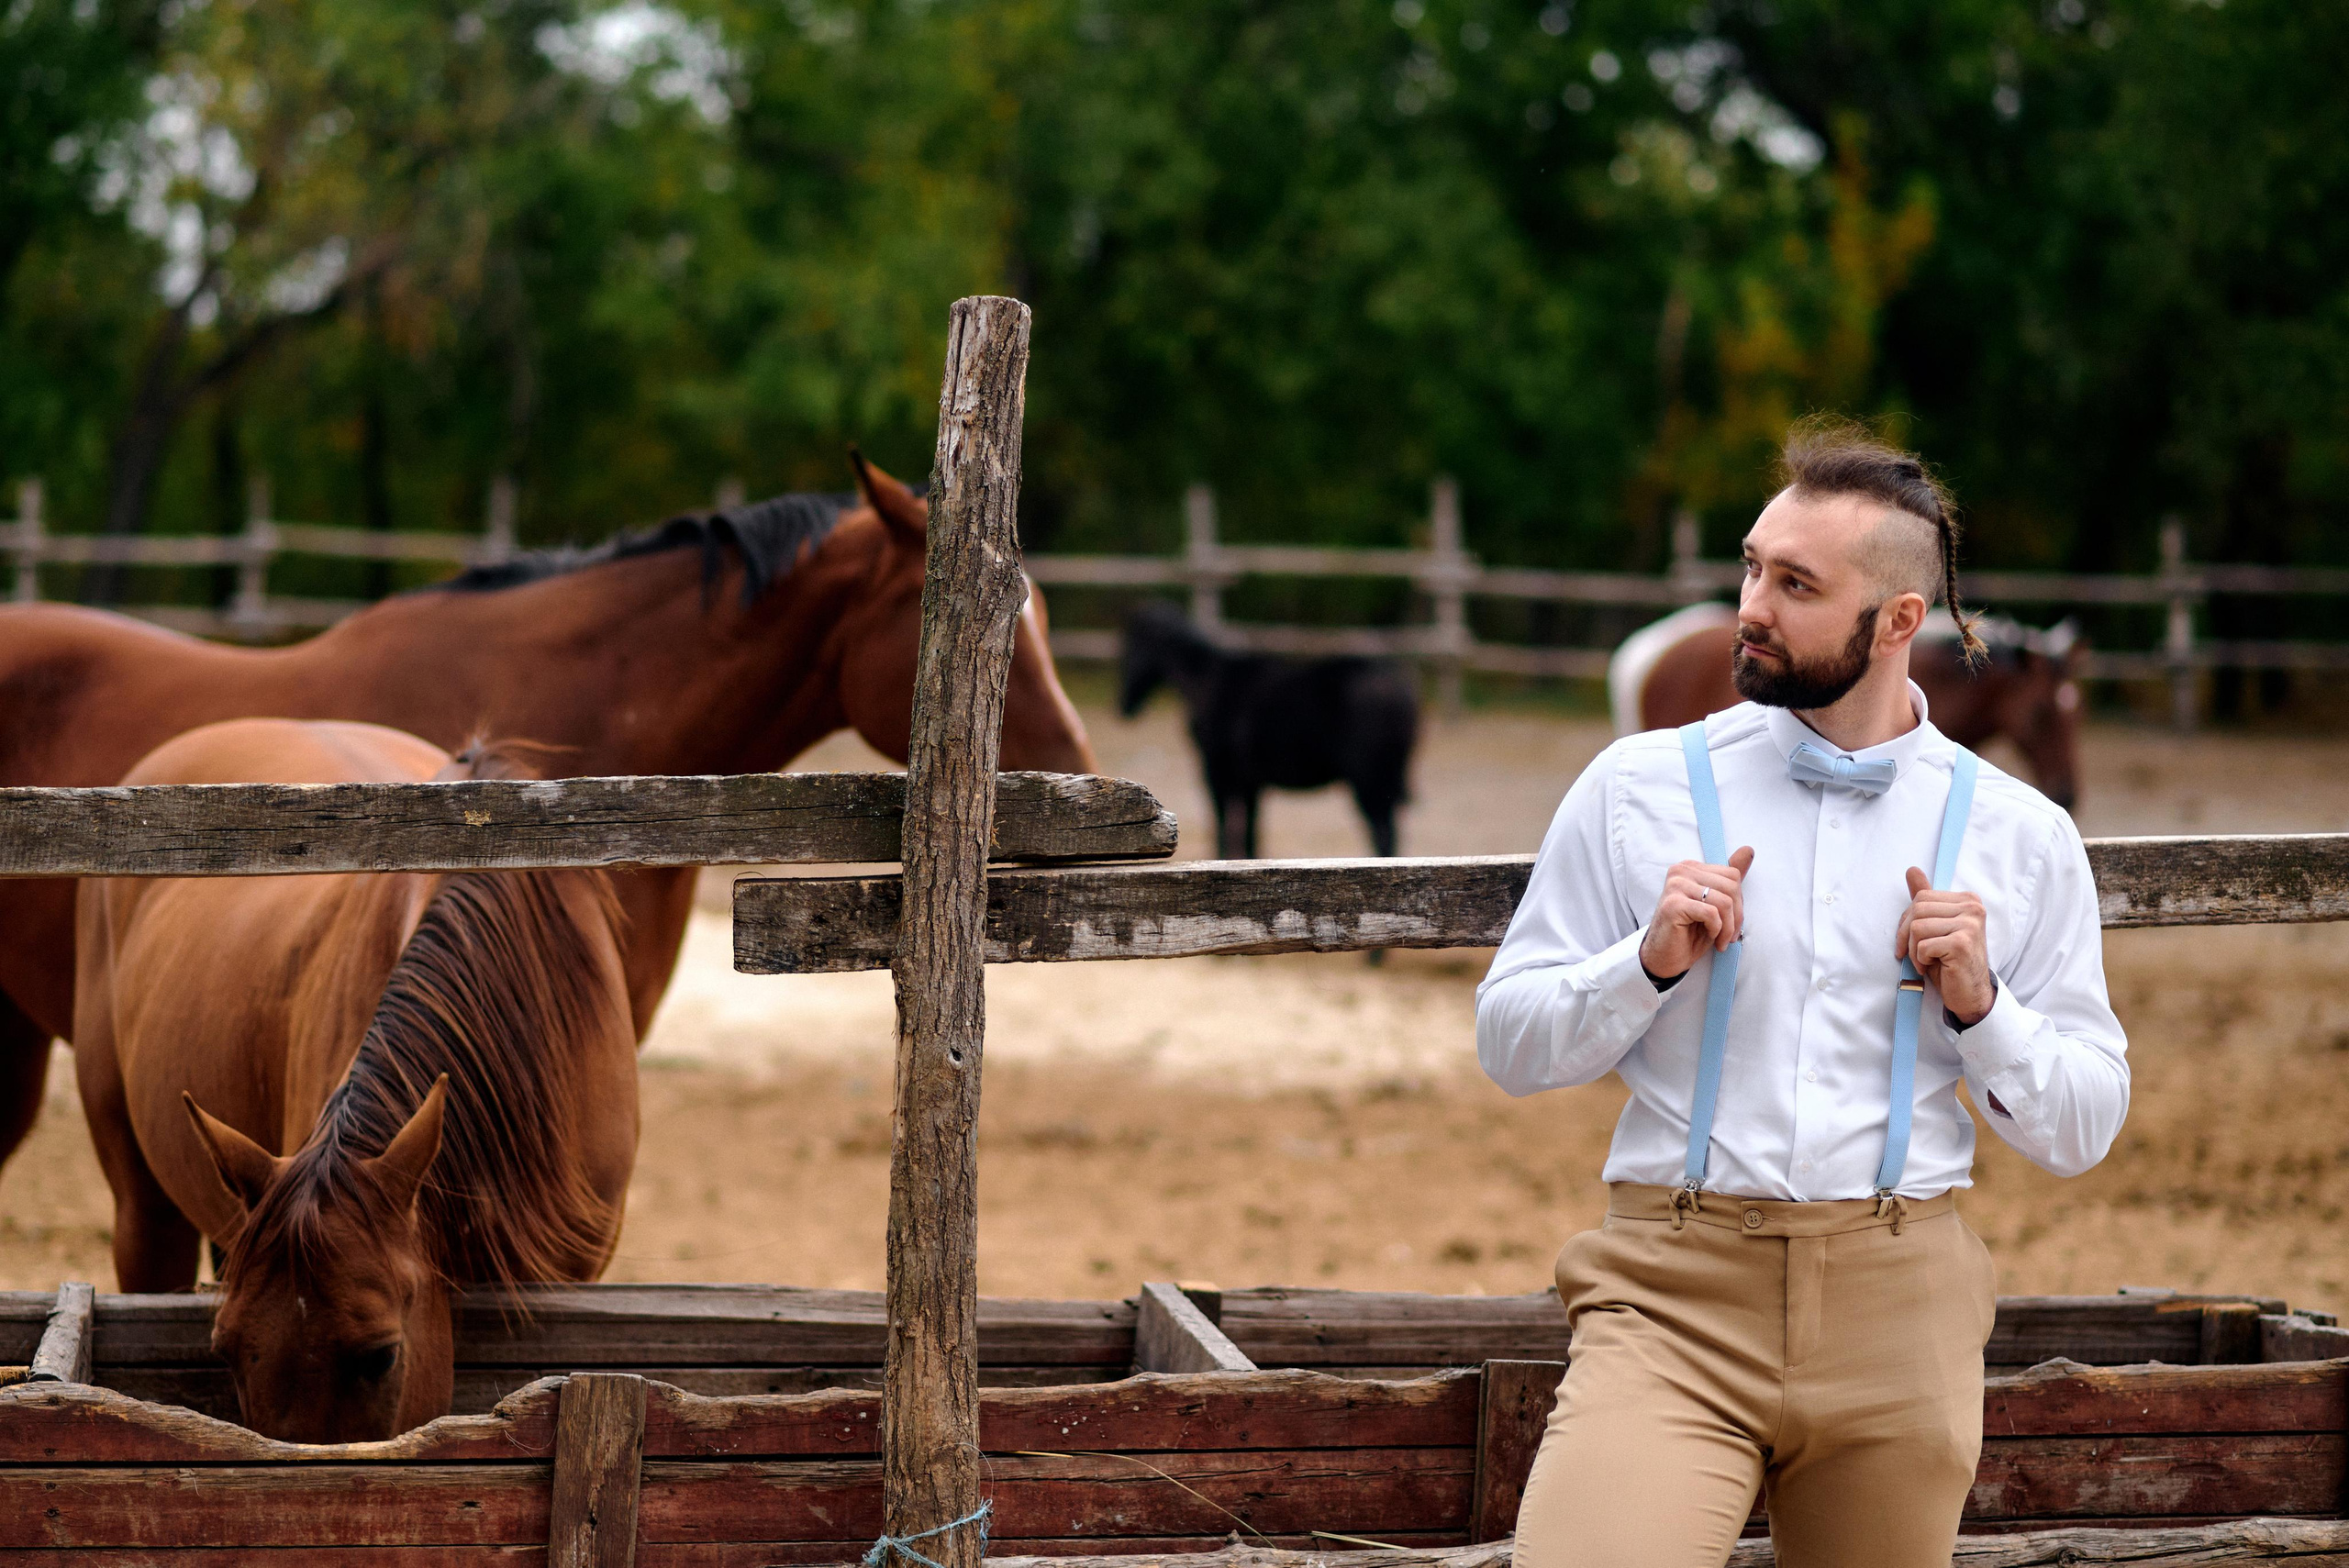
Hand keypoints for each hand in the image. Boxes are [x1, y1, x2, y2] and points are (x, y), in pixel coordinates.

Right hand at [1640, 846, 1753, 980]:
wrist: (1665, 958)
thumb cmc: (1690, 933)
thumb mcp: (1715, 904)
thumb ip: (1729, 879)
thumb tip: (1748, 850)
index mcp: (1690, 867)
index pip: (1732, 875)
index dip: (1738, 903)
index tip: (1732, 922)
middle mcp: (1680, 871)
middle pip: (1731, 887)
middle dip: (1736, 917)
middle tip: (1729, 936)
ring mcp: (1675, 886)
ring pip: (1724, 902)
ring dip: (1728, 927)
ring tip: (1721, 940)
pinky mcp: (1674, 904)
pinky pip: (1711, 913)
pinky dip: (1716, 930)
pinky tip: (1710, 937)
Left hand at [1897, 867, 1993, 1024]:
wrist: (1970, 993)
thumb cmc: (1950, 960)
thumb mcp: (1936, 926)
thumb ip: (1926, 899)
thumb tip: (1911, 870)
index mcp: (1968, 900)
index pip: (1921, 897)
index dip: (1908, 920)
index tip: (1911, 939)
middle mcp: (1973, 908)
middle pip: (1917, 910)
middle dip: (1908, 935)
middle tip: (1916, 953)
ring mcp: (1970, 925)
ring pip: (1917, 927)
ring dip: (1914, 950)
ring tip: (1927, 960)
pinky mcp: (1962, 944)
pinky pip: (1923, 945)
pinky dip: (1921, 960)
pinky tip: (1933, 966)